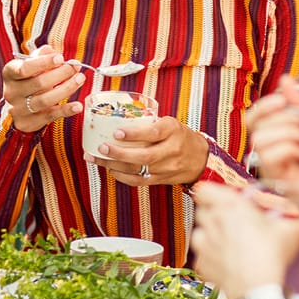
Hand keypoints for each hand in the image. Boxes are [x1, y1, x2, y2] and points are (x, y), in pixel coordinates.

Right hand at [1, 46, 83, 132]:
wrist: (17, 108)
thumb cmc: (27, 81)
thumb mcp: (29, 65)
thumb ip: (40, 57)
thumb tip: (50, 50)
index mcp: (10, 74)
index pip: (24, 68)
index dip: (43, 63)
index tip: (60, 58)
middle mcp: (11, 92)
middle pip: (38, 83)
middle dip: (61, 74)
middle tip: (75, 67)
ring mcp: (18, 109)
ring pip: (45, 100)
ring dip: (66, 89)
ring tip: (80, 79)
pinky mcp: (28, 123)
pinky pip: (50, 116)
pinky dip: (66, 110)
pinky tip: (78, 105)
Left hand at [91, 117, 208, 186]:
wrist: (200, 159)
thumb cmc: (180, 136)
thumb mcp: (171, 124)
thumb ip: (149, 123)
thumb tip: (117, 118)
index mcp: (173, 131)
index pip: (154, 132)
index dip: (134, 134)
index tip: (117, 132)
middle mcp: (172, 150)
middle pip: (144, 156)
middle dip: (120, 153)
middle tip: (102, 147)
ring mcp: (168, 168)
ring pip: (139, 170)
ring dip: (115, 165)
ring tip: (98, 158)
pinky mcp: (162, 180)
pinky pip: (140, 181)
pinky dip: (122, 176)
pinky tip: (111, 170)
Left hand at [190, 182, 298, 298]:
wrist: (258, 290)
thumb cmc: (273, 255)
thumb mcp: (295, 235)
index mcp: (230, 206)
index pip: (204, 190)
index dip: (210, 193)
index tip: (219, 198)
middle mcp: (212, 222)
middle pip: (202, 211)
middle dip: (213, 214)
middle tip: (232, 222)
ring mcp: (204, 245)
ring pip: (197, 233)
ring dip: (208, 236)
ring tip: (227, 243)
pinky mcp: (202, 266)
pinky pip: (201, 258)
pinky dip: (210, 259)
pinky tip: (226, 263)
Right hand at [246, 80, 298, 221]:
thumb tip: (285, 79)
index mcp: (275, 139)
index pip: (253, 117)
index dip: (264, 105)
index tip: (283, 100)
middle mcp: (268, 153)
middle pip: (257, 125)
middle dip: (287, 119)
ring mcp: (270, 168)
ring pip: (260, 139)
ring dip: (290, 133)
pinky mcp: (277, 180)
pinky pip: (270, 155)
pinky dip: (290, 147)